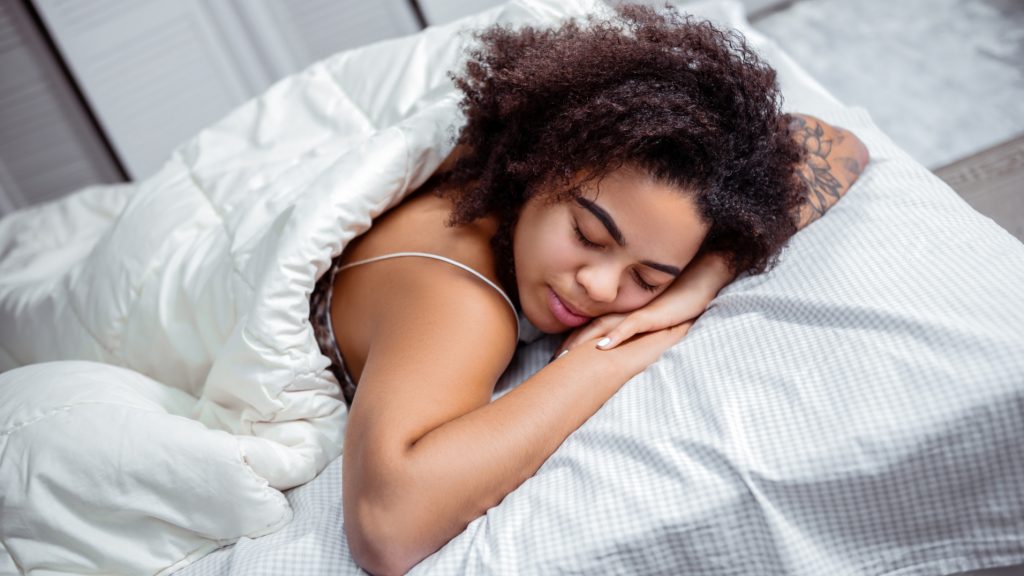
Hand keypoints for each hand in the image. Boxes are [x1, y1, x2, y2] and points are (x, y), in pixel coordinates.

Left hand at [551, 318, 694, 375]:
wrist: (698, 283)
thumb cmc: (675, 305)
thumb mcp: (650, 323)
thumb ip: (633, 334)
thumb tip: (614, 351)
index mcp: (620, 315)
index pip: (589, 329)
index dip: (571, 342)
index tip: (555, 359)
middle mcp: (623, 313)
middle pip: (590, 328)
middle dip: (571, 344)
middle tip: (553, 362)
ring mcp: (636, 314)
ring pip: (604, 327)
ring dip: (585, 341)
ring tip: (567, 355)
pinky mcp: (652, 315)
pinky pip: (632, 326)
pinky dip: (617, 336)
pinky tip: (603, 347)